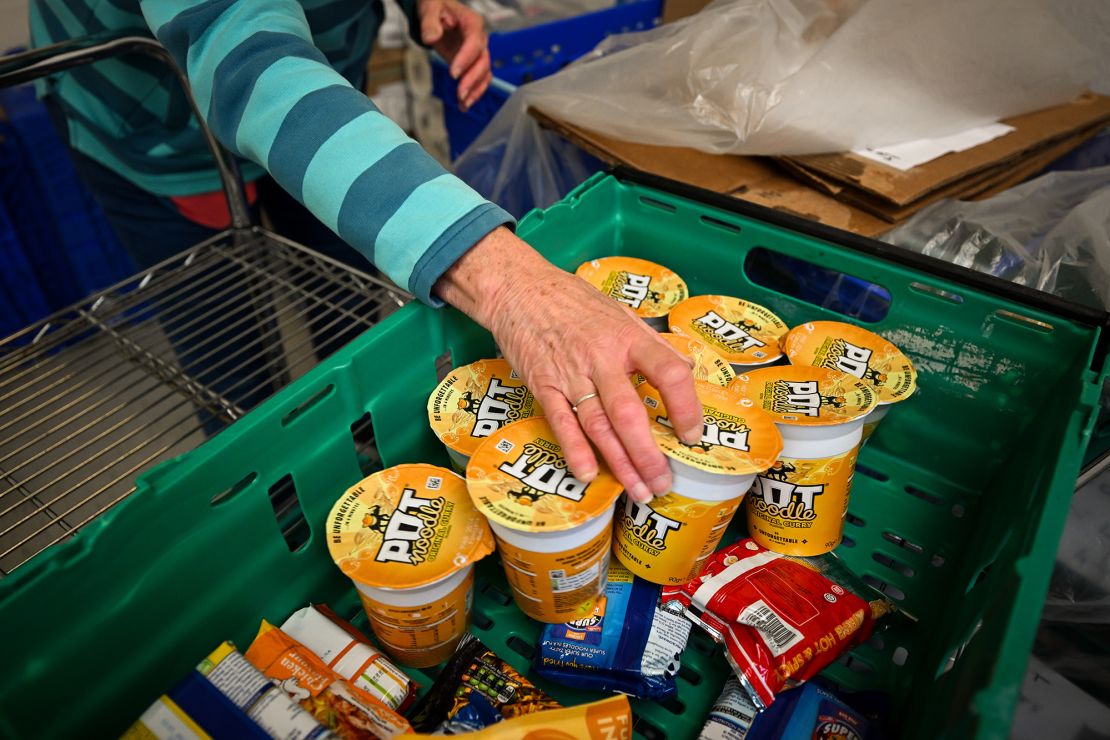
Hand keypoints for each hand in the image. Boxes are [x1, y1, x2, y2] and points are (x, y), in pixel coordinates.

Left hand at [418, 0, 490, 112]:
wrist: (437, 13)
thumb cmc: (436, 7)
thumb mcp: (430, 8)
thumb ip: (430, 22)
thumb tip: (431, 38)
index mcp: (472, 23)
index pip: (474, 43)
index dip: (466, 59)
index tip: (454, 73)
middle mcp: (480, 39)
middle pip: (482, 62)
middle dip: (472, 80)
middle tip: (459, 93)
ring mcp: (478, 53)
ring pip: (484, 74)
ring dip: (474, 91)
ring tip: (463, 104)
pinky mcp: (472, 64)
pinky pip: (478, 80)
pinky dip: (472, 93)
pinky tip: (463, 105)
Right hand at [436, 227, 703, 501]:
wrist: (519, 289)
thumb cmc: (573, 300)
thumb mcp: (620, 312)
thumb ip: (651, 343)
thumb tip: (685, 369)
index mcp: (628, 338)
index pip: (668, 373)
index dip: (686, 407)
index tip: (692, 433)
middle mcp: (602, 358)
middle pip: (630, 413)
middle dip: (648, 454)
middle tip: (663, 482)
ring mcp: (571, 375)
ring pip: (598, 426)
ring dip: (620, 462)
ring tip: (637, 490)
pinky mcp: (543, 385)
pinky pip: (561, 423)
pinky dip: (575, 450)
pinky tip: (589, 474)